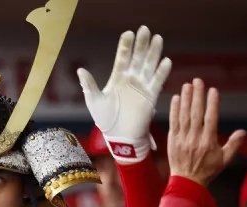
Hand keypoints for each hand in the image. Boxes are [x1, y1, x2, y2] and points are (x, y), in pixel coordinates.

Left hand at [77, 26, 171, 161]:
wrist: (119, 137)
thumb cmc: (105, 120)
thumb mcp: (94, 101)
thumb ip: (89, 85)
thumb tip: (80, 70)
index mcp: (117, 79)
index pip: (122, 58)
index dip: (125, 46)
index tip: (128, 33)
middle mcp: (131, 80)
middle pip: (138, 58)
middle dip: (141, 44)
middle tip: (145, 29)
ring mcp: (142, 87)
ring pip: (149, 66)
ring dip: (153, 53)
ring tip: (157, 38)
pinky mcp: (151, 97)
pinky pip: (157, 82)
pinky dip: (162, 72)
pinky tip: (165, 61)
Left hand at [167, 78, 245, 184]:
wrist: (187, 182)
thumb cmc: (207, 170)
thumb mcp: (224, 159)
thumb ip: (234, 145)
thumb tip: (243, 132)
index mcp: (208, 142)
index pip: (210, 119)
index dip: (212, 104)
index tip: (213, 91)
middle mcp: (194, 138)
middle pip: (196, 113)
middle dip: (197, 96)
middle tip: (198, 81)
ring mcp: (182, 139)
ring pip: (183, 116)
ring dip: (185, 99)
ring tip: (187, 85)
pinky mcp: (172, 140)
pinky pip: (173, 122)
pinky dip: (174, 110)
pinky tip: (176, 98)